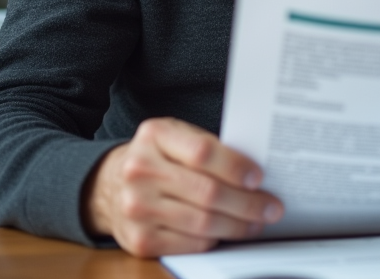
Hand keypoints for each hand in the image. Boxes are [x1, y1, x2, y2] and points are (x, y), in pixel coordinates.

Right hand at [82, 117, 283, 256]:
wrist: (107, 185)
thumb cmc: (155, 158)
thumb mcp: (174, 136)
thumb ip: (206, 147)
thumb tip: (254, 172)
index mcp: (154, 135)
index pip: (202, 152)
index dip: (235, 167)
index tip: (259, 177)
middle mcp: (140, 170)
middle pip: (207, 193)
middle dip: (248, 203)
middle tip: (272, 207)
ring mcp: (137, 207)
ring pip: (203, 223)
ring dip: (238, 226)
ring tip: (257, 222)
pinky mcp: (139, 239)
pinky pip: (190, 244)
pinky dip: (215, 240)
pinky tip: (228, 233)